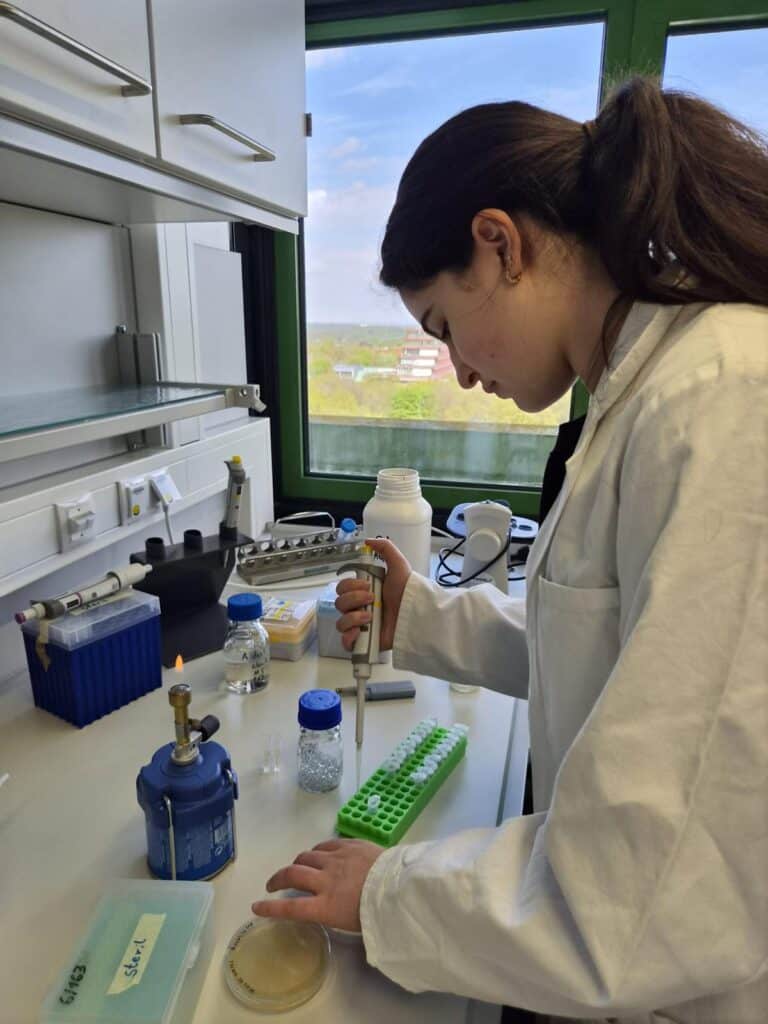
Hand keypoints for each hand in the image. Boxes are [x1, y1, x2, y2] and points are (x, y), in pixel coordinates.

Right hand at [251, 839, 384, 931]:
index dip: (271, 908)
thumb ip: (335, 915)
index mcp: (327, 907)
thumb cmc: (380, 914)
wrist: (403, 888)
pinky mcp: (350, 846)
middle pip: (293, 875)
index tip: (256, 906)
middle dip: (277, 879)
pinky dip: (317, 851)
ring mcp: (337, 860)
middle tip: (272, 884)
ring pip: (307, 857)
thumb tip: (327, 912)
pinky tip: (318, 854)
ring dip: (298, 863)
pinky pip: (326, 845)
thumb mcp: (353, 924)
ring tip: (296, 868)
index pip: (291, 908)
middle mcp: (326, 881)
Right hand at [335, 538, 411, 651]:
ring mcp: (361, 626)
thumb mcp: (399, 564)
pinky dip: (349, 637)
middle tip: (372, 599)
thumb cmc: (408, 590)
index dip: (350, 586)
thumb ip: (385, 548)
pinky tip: (361, 632)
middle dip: (354, 599)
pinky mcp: (364, 642)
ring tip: (370, 617)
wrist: (416, 614)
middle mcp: (360, 608)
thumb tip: (367, 541)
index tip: (368, 586)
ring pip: (340, 622)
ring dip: (353, 617)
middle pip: (339, 603)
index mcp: (363, 591)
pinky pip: (345, 642)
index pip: (342, 588)